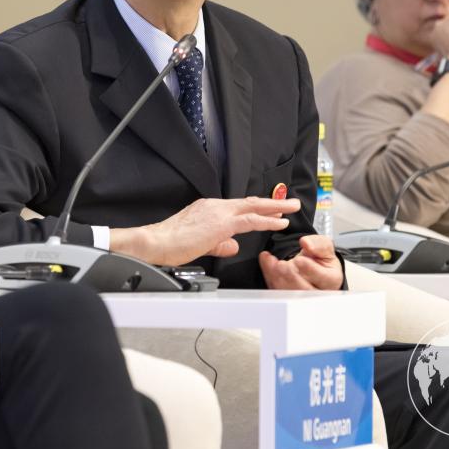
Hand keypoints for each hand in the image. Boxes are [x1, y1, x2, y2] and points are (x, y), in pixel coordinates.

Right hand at [111, 196, 300, 266]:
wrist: (156, 242)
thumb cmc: (170, 244)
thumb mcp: (200, 243)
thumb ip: (219, 244)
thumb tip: (233, 245)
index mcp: (209, 208)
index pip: (239, 206)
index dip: (257, 207)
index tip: (272, 208)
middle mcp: (215, 206)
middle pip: (250, 202)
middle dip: (273, 202)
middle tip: (290, 202)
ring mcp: (219, 212)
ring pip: (254, 208)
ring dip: (276, 208)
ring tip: (291, 209)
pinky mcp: (221, 223)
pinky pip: (250, 220)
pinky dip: (267, 220)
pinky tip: (279, 223)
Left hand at [259, 234, 344, 289]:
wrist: (312, 265)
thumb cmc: (321, 259)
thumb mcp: (325, 246)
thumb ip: (318, 244)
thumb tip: (307, 243)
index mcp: (331, 279)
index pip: (321, 277)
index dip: (310, 269)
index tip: (299, 260)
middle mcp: (317, 291)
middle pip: (303, 289)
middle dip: (290, 276)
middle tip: (281, 264)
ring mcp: (301, 295)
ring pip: (288, 291)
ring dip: (276, 276)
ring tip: (271, 260)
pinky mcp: (286, 294)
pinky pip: (276, 289)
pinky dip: (269, 275)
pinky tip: (267, 261)